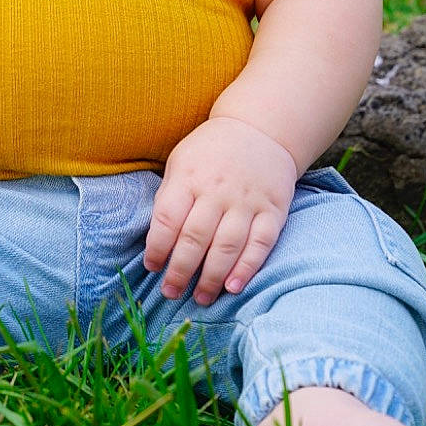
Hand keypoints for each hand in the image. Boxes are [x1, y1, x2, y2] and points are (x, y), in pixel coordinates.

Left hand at [143, 116, 297, 307]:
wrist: (260, 128)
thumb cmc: (210, 152)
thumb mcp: (180, 162)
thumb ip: (170, 197)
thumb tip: (157, 242)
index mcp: (188, 177)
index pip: (168, 219)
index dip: (157, 248)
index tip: (152, 267)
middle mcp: (217, 190)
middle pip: (195, 238)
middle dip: (181, 271)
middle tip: (172, 293)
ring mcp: (247, 200)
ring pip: (227, 245)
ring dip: (212, 277)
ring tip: (201, 297)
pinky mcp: (273, 209)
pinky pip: (260, 243)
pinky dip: (247, 267)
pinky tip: (233, 286)